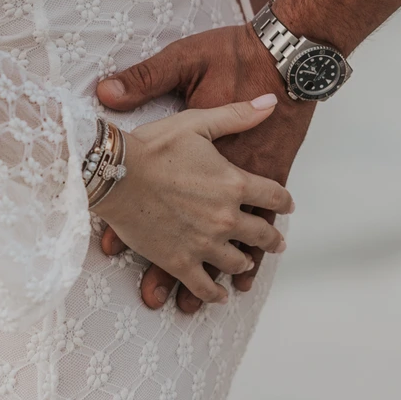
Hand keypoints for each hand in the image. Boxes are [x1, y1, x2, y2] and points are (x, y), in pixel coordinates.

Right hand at [90, 96, 294, 305]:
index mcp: (235, 184)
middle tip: (276, 243)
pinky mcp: (179, 262)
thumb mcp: (198, 123)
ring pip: (237, 262)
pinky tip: (221, 296)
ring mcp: (204, 243)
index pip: (274, 197)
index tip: (286, 206)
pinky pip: (204, 287)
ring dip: (245, 263)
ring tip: (246, 264)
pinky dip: (215, 294)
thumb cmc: (153, 145)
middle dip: (271, 239)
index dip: (283, 202)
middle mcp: (226, 218)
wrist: (114, 173)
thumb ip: (237, 116)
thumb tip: (271, 103)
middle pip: (262, 234)